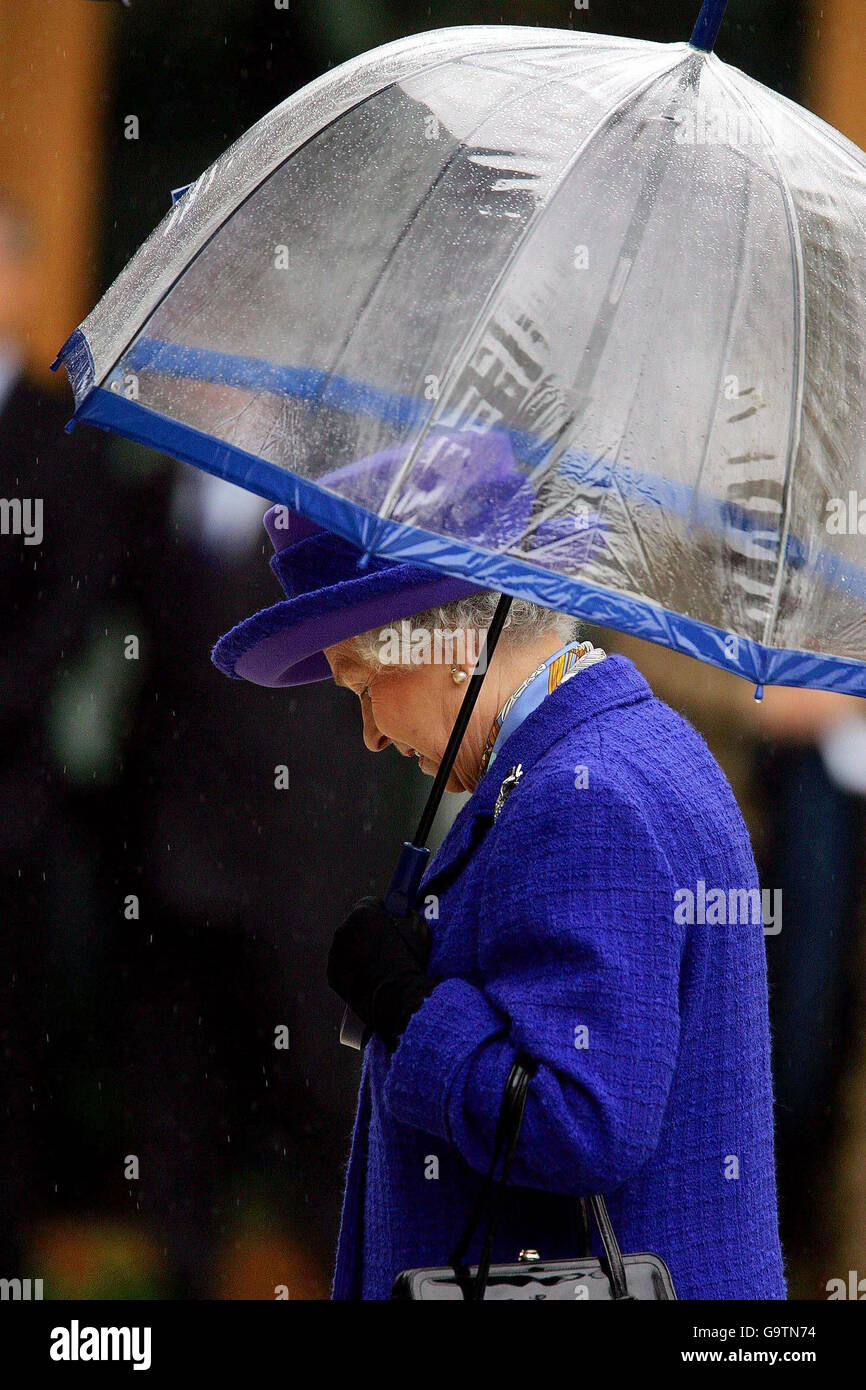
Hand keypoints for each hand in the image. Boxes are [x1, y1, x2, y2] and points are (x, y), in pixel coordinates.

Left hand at [327, 896, 435, 1051]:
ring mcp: (335, 953)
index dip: (383, 914)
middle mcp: (343, 929)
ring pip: (349, 946)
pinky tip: (371, 979)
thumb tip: (401, 910)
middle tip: (388, 948)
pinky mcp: (332, 975)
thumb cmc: (410, 962)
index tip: (391, 924)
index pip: (371, 903)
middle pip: (357, 925)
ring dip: (361, 952)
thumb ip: (405, 914)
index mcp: (363, 913)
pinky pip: (344, 967)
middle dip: (370, 933)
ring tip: (381, 968)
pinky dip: (354, 971)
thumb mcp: (418, 928)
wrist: (398, 1000)